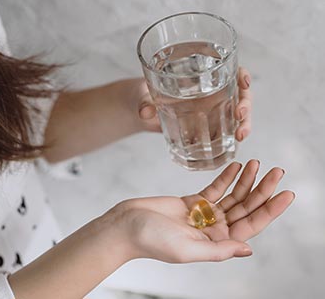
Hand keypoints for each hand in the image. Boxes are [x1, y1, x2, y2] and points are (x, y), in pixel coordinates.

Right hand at [120, 160, 293, 262]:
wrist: (126, 225)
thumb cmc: (151, 241)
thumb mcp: (187, 250)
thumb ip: (218, 250)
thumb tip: (248, 249)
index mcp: (215, 243)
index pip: (250, 226)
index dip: (270, 210)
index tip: (286, 194)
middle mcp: (213, 229)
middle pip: (245, 208)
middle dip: (262, 190)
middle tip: (277, 171)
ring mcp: (203, 214)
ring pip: (232, 196)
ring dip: (246, 180)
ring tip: (257, 163)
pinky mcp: (191, 201)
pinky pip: (214, 188)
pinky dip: (226, 177)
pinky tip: (237, 166)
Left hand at [132, 67, 252, 140]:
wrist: (140, 109)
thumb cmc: (143, 94)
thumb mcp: (142, 95)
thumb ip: (144, 102)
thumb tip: (145, 112)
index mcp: (199, 76)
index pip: (229, 70)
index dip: (241, 75)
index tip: (243, 82)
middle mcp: (210, 92)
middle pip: (239, 95)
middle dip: (245, 105)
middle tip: (240, 116)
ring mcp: (210, 110)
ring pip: (236, 115)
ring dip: (243, 125)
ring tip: (239, 137)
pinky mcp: (205, 128)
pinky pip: (222, 133)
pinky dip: (228, 142)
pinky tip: (228, 152)